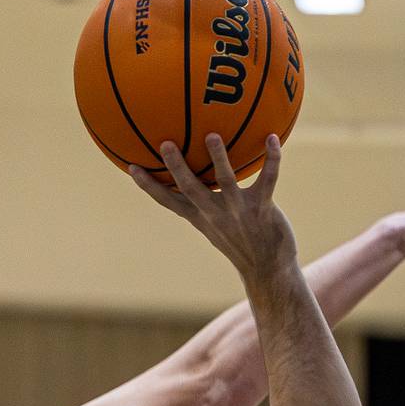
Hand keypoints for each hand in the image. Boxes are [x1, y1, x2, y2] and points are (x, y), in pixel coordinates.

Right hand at [129, 134, 297, 285]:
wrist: (267, 269)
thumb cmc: (240, 241)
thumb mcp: (215, 223)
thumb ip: (203, 200)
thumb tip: (192, 174)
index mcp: (199, 217)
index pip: (168, 200)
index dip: (149, 186)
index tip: (131, 166)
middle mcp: (214, 214)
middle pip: (190, 188)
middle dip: (177, 167)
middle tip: (166, 144)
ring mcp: (238, 211)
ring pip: (225, 181)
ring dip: (219, 158)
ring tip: (212, 136)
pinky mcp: (263, 209)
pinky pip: (268, 179)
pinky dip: (272, 158)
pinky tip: (273, 137)